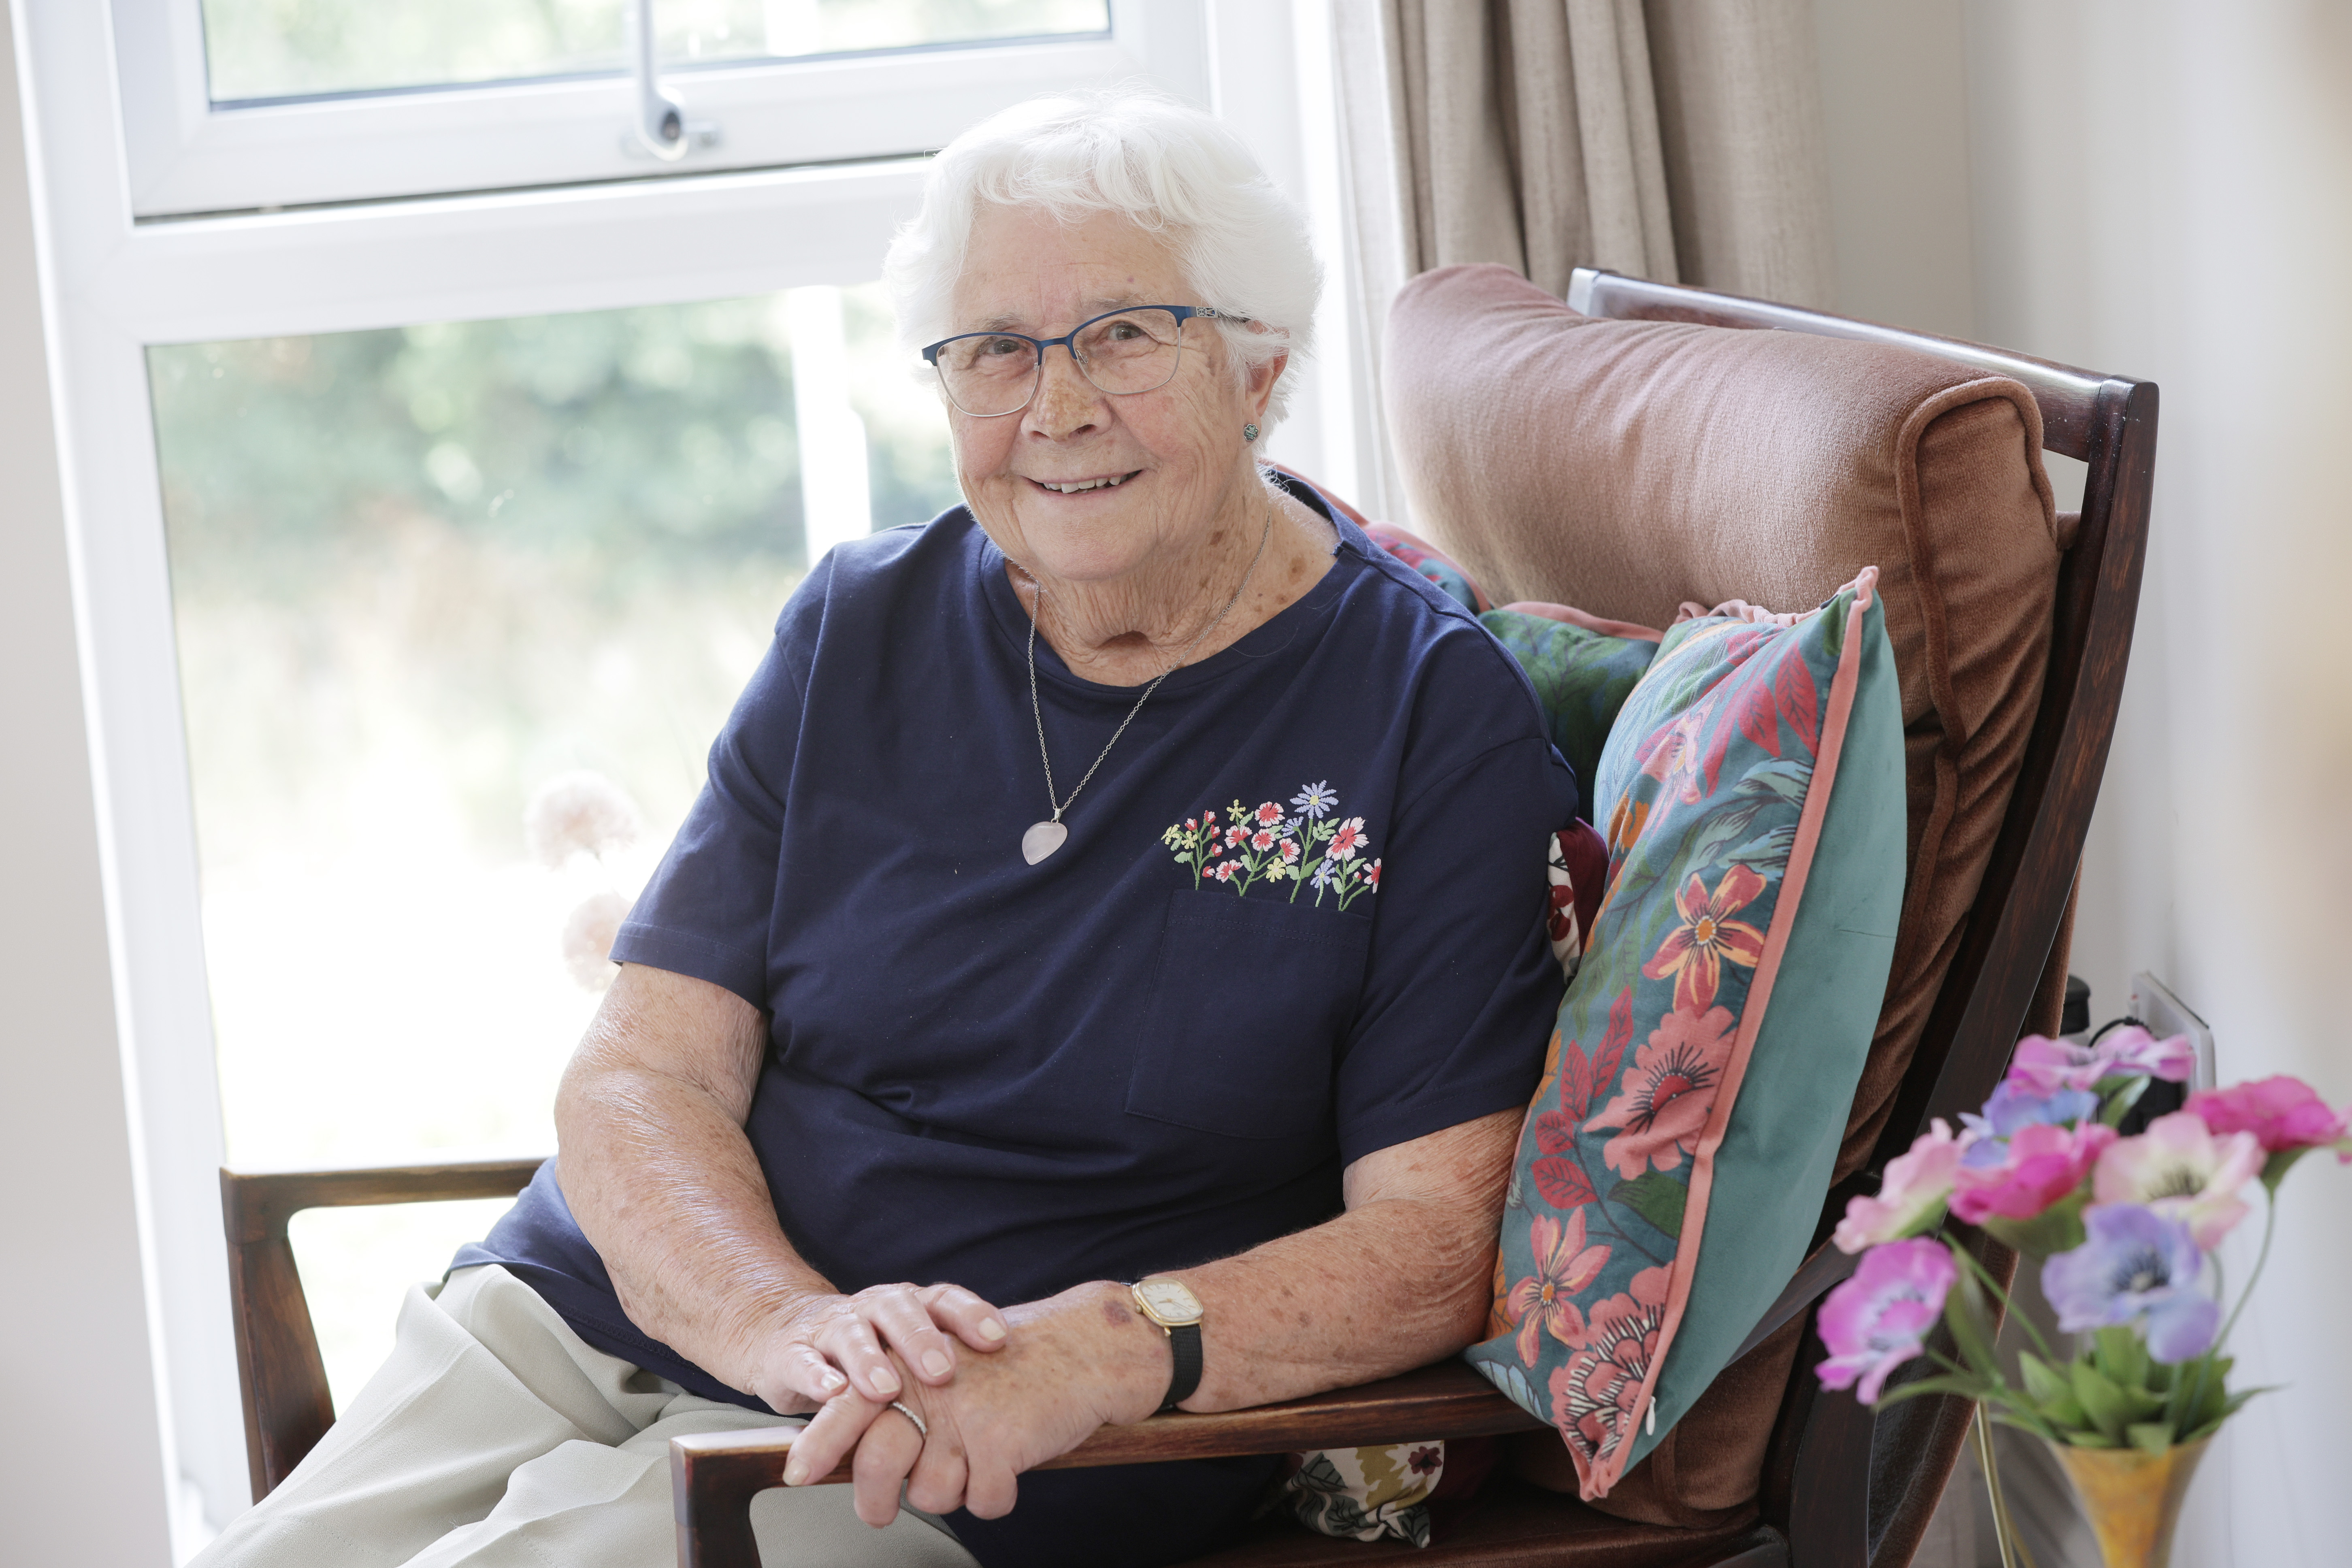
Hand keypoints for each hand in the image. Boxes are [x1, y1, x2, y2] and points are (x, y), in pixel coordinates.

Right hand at [750, 1282, 1007, 1410]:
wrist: (786, 1337)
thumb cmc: (867, 1351)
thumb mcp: (908, 1353)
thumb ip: (951, 1365)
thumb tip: (1015, 1405)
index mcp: (908, 1306)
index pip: (944, 1299)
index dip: (971, 1315)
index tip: (999, 1339)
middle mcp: (873, 1308)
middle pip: (900, 1310)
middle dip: (922, 1340)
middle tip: (943, 1373)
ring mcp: (832, 1328)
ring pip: (852, 1333)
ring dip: (870, 1360)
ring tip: (887, 1389)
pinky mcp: (793, 1354)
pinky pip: (805, 1361)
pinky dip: (818, 1376)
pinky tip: (832, 1392)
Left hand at [782, 1281, 1169, 1525]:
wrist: (1082, 1349)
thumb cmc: (1011, 1366)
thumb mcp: (946, 1367)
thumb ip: (903, 1400)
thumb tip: (857, 1454)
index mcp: (912, 1365)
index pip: (849, 1405)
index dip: (820, 1443)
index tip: (796, 1475)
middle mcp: (932, 1388)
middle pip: (878, 1464)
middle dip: (873, 1502)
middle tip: (878, 1514)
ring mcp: (967, 1416)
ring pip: (931, 1495)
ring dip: (951, 1493)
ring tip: (975, 1463)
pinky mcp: (1003, 1442)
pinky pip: (983, 1502)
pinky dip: (996, 1496)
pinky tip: (1008, 1467)